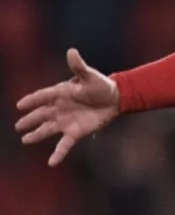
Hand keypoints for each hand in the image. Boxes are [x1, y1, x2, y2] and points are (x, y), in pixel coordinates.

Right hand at [14, 49, 119, 166]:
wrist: (116, 99)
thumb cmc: (101, 85)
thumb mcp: (90, 76)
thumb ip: (78, 66)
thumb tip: (71, 51)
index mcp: (61, 93)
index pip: (43, 96)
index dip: (32, 100)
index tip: (20, 104)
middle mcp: (60, 108)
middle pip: (41, 114)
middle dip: (29, 119)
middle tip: (18, 125)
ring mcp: (66, 121)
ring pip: (47, 129)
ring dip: (37, 135)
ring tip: (25, 139)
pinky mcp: (76, 132)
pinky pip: (64, 144)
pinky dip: (58, 154)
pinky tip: (51, 163)